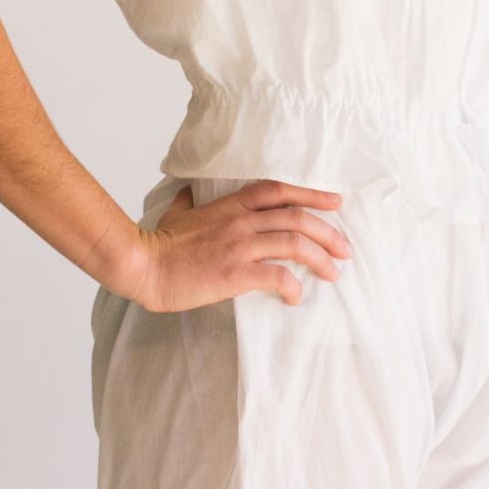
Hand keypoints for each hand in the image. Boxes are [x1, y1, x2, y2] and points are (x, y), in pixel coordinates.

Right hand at [130, 179, 352, 313]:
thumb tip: (188, 192)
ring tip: (334, 273)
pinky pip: (277, 276)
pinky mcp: (235, 273)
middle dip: (329, 232)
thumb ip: (189, 201)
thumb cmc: (158, 242)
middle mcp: (241, 221)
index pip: (280, 191)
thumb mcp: (177, 212)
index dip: (312, 194)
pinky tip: (296, 297)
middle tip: (345, 248)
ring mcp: (239, 246)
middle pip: (297, 217)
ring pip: (294, 243)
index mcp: (230, 205)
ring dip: (321, 258)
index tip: (336, 202)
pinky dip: (294, 286)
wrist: (143, 265)